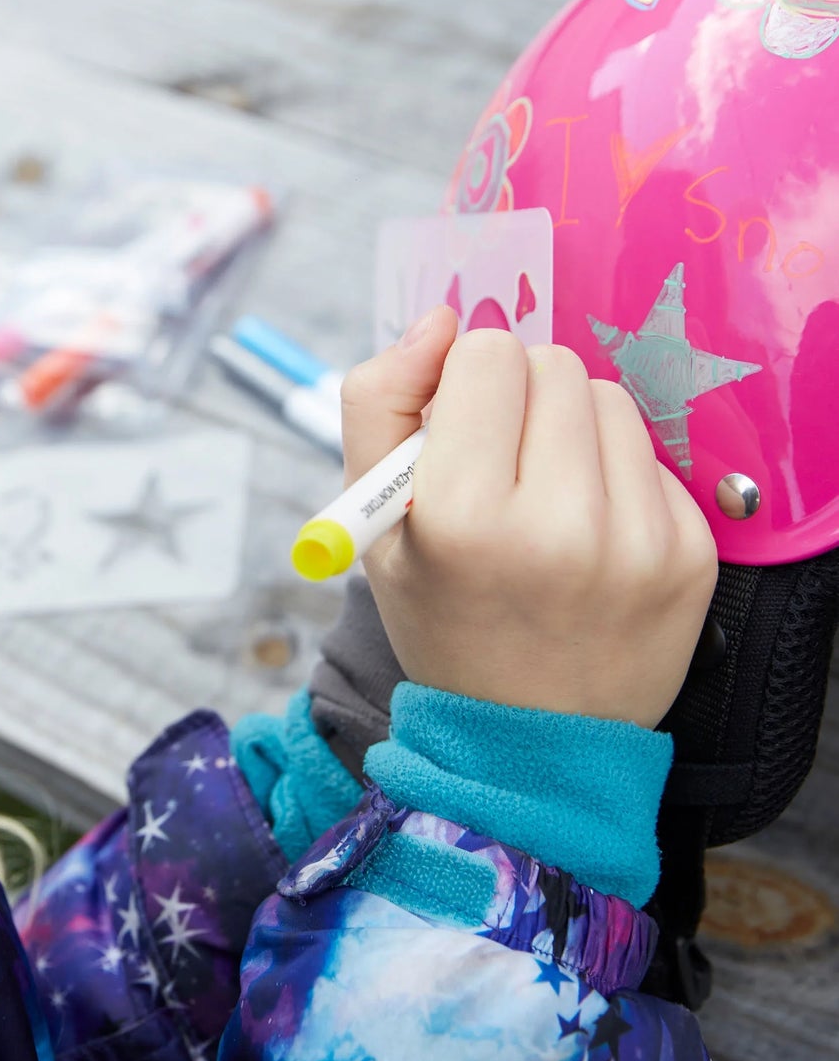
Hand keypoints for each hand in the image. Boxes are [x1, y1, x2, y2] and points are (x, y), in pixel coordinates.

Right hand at [339, 308, 717, 727]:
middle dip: (516, 396)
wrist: (526, 741)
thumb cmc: (439, 613)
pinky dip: (615, 474)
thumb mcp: (369, 518)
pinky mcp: (690, 554)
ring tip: (544, 495)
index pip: (487, 353)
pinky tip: (589, 529)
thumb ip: (377, 400)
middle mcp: (557, 524)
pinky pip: (652, 454)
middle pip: (552, 363)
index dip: (461, 382)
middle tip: (498, 462)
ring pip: (608, 398)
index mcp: (461, 514)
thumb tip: (443, 319)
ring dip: (569, 426)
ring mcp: (636, 541)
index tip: (456, 429)